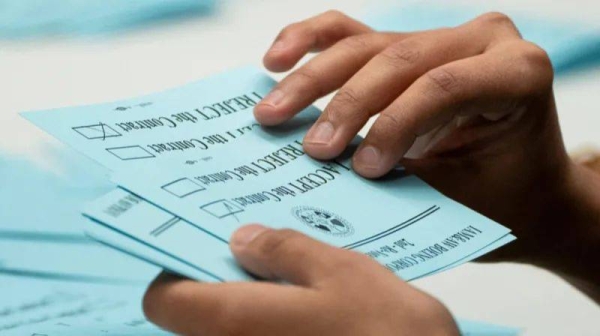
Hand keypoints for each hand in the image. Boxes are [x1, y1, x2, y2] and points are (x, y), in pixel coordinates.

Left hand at [143, 225, 458, 335]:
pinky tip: (312, 312)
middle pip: (197, 319)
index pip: (164, 302)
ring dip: (253, 303)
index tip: (211, 250)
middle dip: (223, 283)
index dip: (178, 272)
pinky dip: (273, 325)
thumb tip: (242, 241)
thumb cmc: (385, 331)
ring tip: (294, 277)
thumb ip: (284, 252)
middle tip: (262, 253)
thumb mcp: (339, 272)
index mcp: (235, 323)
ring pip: (232, 333)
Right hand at [253, 11, 570, 263]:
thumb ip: (403, 177)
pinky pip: (351, 34)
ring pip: (365, 46)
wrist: (520, 188)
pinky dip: (311, 42)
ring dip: (313, 80)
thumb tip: (333, 175)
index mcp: (516, 71)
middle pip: (398, 60)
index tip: (361, 169)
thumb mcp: (462, 193)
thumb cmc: (500, 196)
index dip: (395, 124)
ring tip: (271, 111)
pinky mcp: (406, 47)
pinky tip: (277, 59)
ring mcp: (442, 37)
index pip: (443, 85)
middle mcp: (482, 41)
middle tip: (311, 148)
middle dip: (346, 106)